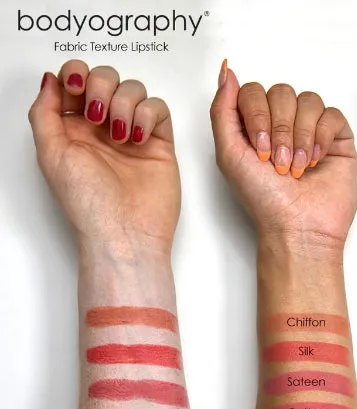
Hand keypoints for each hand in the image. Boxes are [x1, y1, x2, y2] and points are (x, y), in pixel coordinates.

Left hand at [29, 60, 179, 257]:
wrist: (125, 232)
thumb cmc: (88, 203)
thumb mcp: (50, 155)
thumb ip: (44, 112)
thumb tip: (50, 80)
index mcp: (73, 129)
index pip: (75, 81)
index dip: (76, 74)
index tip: (76, 91)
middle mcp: (103, 128)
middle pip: (106, 77)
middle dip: (101, 87)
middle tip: (98, 116)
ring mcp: (133, 134)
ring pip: (134, 89)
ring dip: (124, 104)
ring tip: (120, 136)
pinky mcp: (160, 143)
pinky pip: (159, 108)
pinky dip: (148, 115)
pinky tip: (139, 138)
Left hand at [210, 61, 356, 249]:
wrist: (297, 226)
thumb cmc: (263, 199)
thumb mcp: (228, 153)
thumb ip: (222, 110)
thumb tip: (227, 70)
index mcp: (255, 127)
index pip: (253, 91)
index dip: (256, 114)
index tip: (258, 148)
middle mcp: (283, 125)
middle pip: (282, 92)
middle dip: (280, 129)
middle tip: (278, 163)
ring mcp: (311, 131)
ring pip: (308, 100)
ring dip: (300, 136)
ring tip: (298, 167)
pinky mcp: (337, 139)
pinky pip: (332, 114)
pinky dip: (322, 136)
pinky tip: (316, 161)